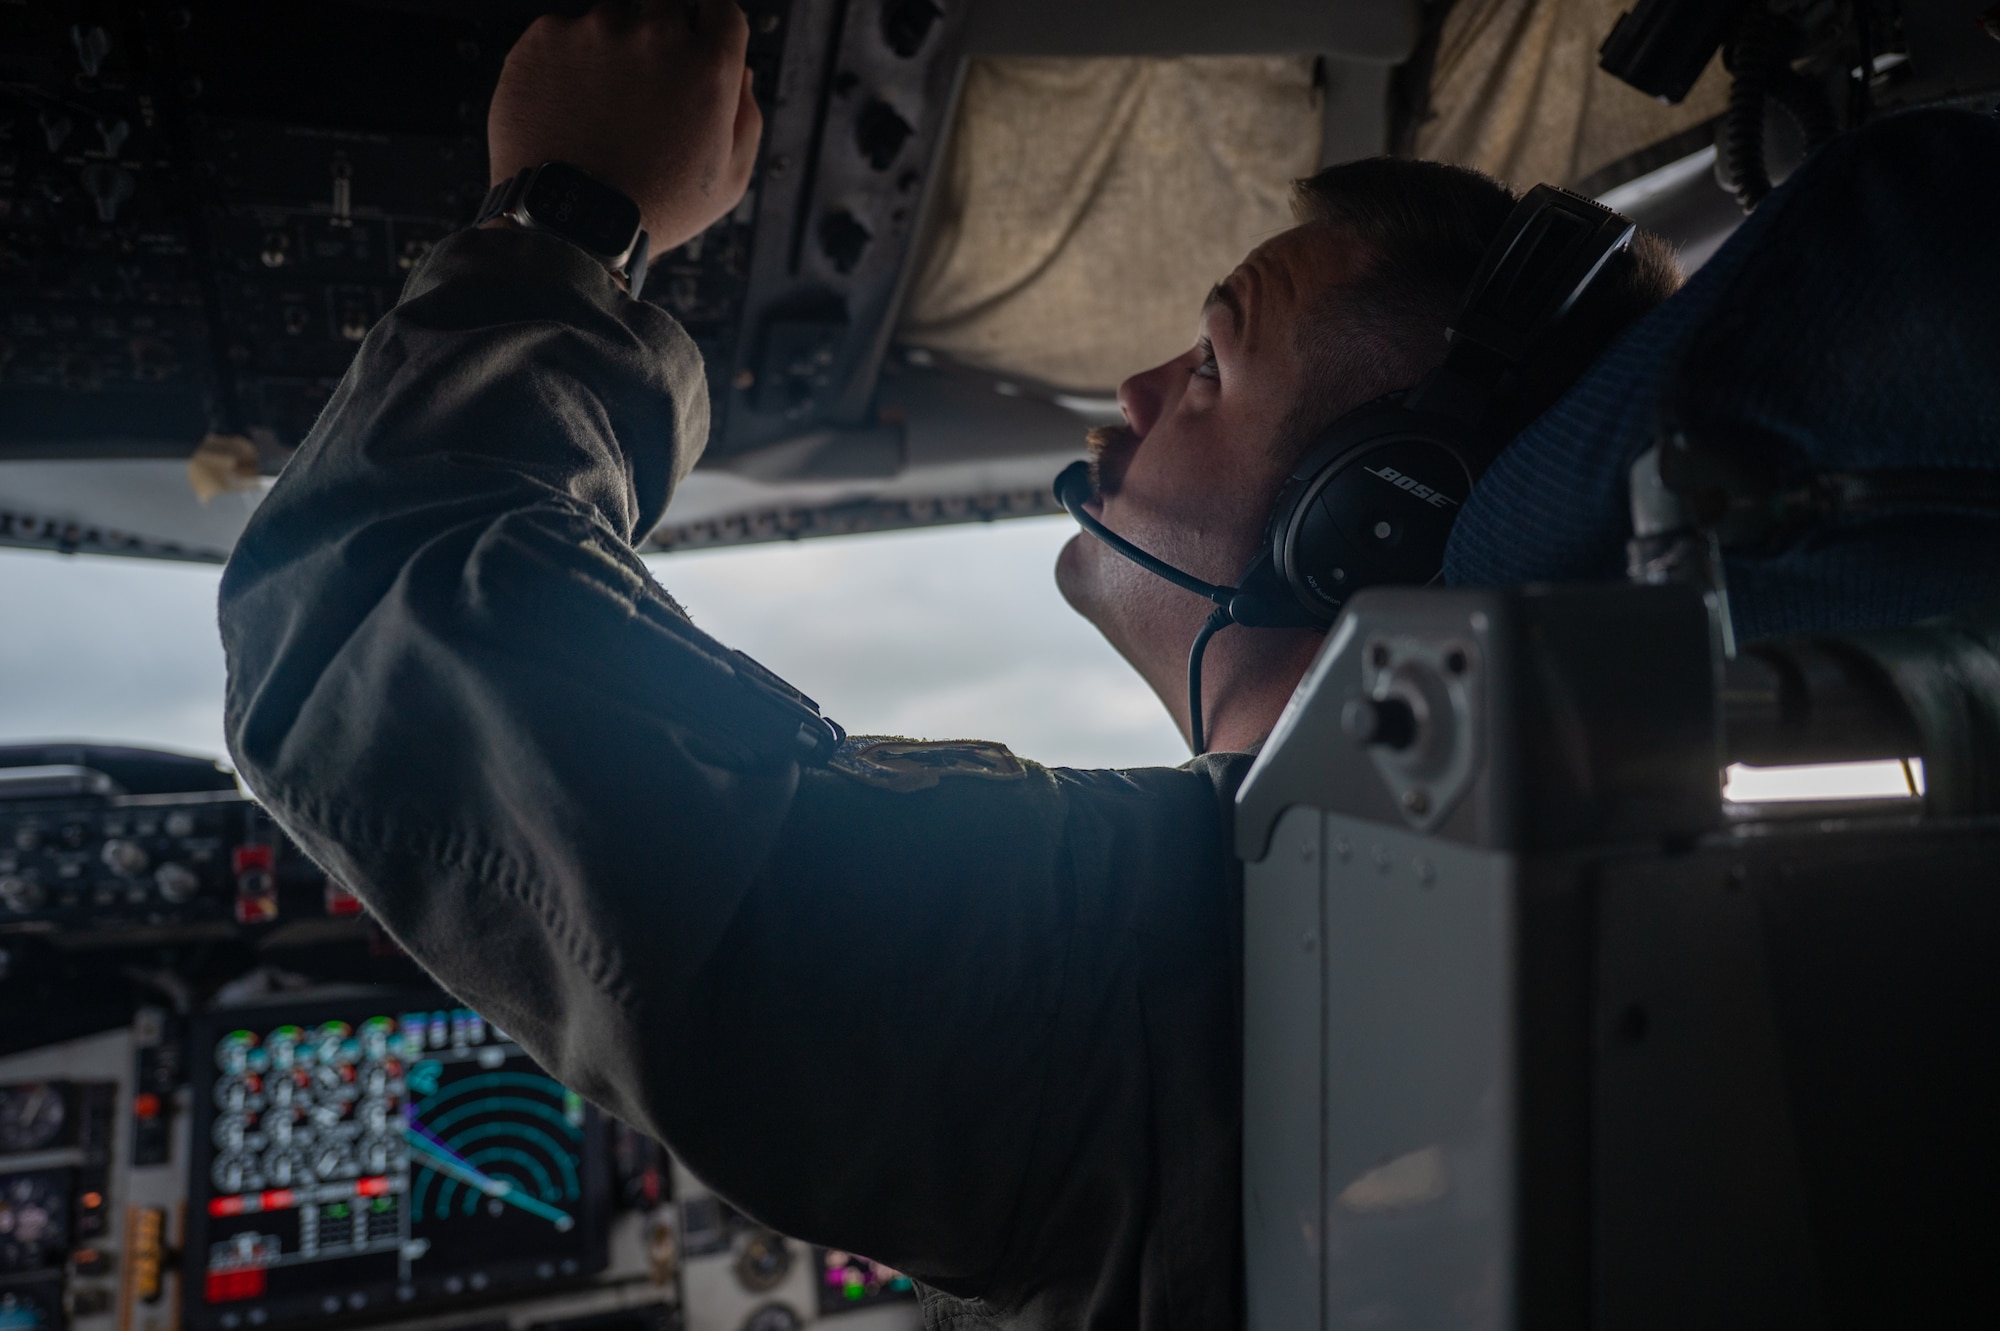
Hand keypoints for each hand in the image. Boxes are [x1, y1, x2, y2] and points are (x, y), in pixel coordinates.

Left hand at [488, 0, 761, 254]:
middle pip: (666, 3)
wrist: (571, 223)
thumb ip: (747, 115)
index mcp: (708, 66)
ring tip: (604, 104)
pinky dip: (566, 61)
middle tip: (647, 83)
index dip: (710, 25)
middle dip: (661, 33)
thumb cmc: (652, 208)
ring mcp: (597, 33)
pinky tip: (570, 106)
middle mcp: (655, 36)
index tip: (698, 40)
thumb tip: (741, 72)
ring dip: (612, 47)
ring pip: (612, 18)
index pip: (722, 7)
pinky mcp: (546, 39)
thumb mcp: (730, 179)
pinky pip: (562, 33)